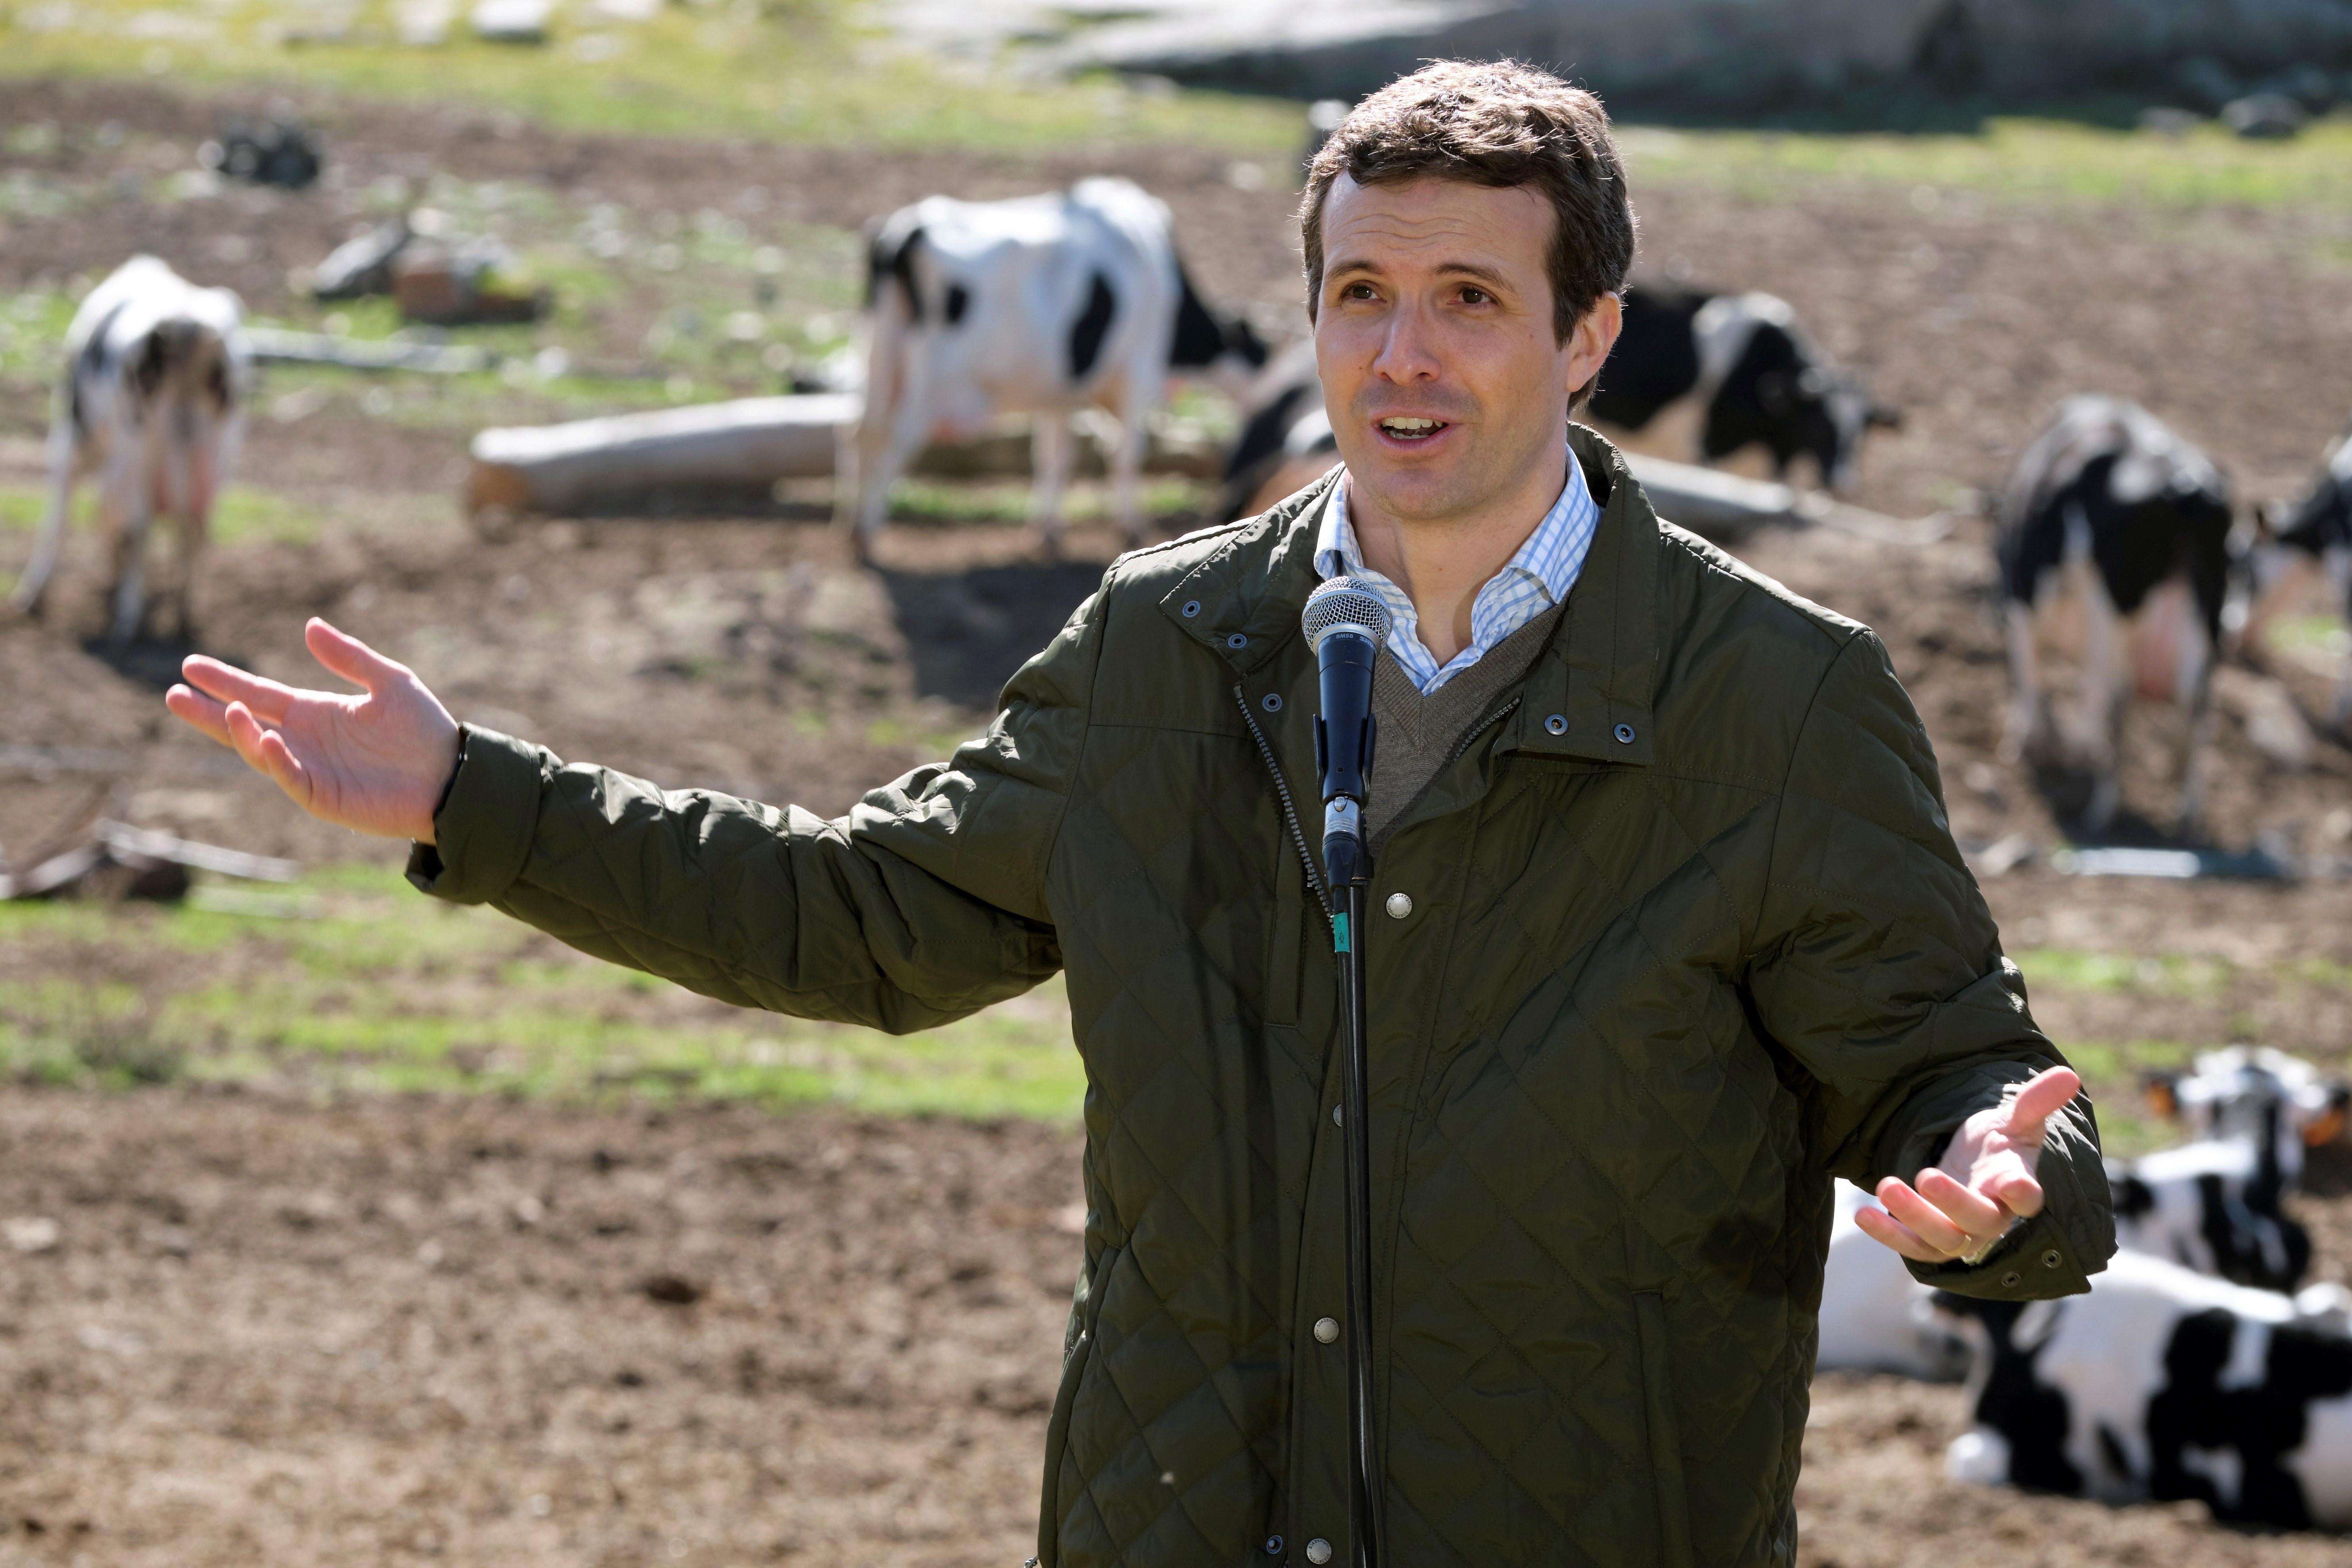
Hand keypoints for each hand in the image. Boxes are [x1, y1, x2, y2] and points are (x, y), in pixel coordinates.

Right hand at [164, 618, 460, 843]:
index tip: (191, 666)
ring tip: (225, 710)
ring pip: (260, 750)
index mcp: (316, 713)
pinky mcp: (322, 796)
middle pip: (245, 723)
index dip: (226, 681)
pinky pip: (289, 777)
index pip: (260, 694)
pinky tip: (268, 738)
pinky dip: (275, 759)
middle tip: (173, 693)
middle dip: (209, 710)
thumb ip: (348, 657)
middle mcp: (304, 741)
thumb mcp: (389, 681)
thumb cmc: (424, 730)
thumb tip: (308, 625)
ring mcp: (309, 769)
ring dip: (239, 732)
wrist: (453, 774)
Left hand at [1855, 1065, 2081, 1266]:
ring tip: (1885, 1185)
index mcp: (2018, 1186)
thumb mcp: (2016, 1120)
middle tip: (1926, 1175)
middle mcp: (1992, 1216)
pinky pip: (1913, 1247)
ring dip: (1913, 1216)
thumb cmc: (2000, 1146)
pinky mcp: (1932, 1241)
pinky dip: (1889, 1234)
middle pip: (1979, 1220)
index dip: (2022, 1194)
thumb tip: (2068, 1076)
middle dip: (1953, 1202)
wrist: (1974, 1169)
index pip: (2028, 1198)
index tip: (2012, 1185)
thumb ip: (2036, 1102)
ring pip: (1943, 1239)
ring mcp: (1962, 1232)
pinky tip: (1863, 1213)